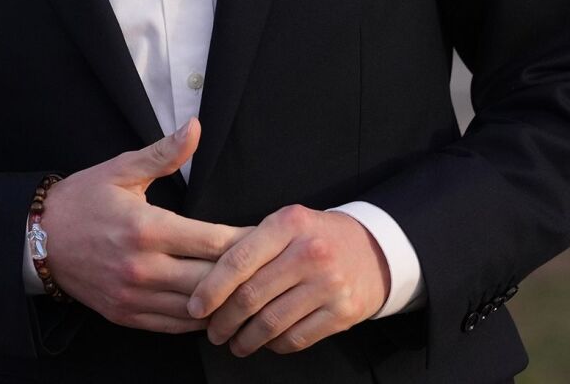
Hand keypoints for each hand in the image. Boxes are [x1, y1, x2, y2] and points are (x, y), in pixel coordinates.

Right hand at [41, 119, 250, 333]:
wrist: (36, 238)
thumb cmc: (82, 199)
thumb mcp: (121, 170)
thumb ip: (164, 153)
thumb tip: (196, 128)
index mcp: (145, 228)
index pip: (211, 242)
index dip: (245, 242)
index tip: (267, 237)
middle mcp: (141, 268)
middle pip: (210, 280)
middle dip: (243, 274)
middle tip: (268, 265)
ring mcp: (132, 297)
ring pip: (195, 309)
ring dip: (224, 301)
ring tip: (248, 289)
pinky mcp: (125, 315)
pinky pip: (174, 326)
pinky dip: (198, 319)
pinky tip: (215, 307)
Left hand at [187, 205, 389, 355]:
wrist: (374, 250)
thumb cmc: (316, 237)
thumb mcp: (287, 225)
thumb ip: (250, 244)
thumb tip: (202, 278)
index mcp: (289, 224)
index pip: (238, 260)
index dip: (211, 289)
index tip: (195, 307)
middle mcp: (311, 252)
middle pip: (251, 296)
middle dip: (224, 321)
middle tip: (213, 332)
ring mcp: (330, 284)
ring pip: (271, 323)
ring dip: (246, 340)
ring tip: (235, 343)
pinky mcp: (343, 313)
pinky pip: (296, 339)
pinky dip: (274, 346)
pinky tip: (266, 343)